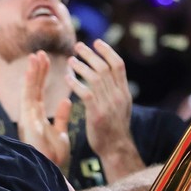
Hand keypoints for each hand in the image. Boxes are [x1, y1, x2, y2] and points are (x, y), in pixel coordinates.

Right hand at [17, 51, 71, 171]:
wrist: (51, 171)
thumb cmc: (53, 157)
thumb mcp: (60, 133)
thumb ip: (61, 117)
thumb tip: (65, 100)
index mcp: (37, 117)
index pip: (39, 92)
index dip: (42, 76)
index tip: (45, 61)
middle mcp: (30, 115)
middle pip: (33, 88)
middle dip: (37, 70)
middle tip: (40, 53)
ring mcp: (27, 117)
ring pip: (29, 90)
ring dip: (32, 72)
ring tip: (36, 55)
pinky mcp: (27, 120)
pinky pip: (29, 97)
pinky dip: (30, 82)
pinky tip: (33, 69)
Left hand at [66, 40, 143, 179]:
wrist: (116, 149)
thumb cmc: (115, 129)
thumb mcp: (121, 107)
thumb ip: (116, 91)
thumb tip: (109, 75)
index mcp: (124, 92)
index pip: (118, 65)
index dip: (107, 51)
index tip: (97, 42)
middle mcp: (118, 95)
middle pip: (104, 67)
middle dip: (90, 54)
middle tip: (78, 46)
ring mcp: (108, 104)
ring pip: (94, 78)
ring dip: (81, 66)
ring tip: (70, 60)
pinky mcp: (97, 113)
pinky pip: (85, 93)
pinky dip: (75, 83)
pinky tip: (66, 78)